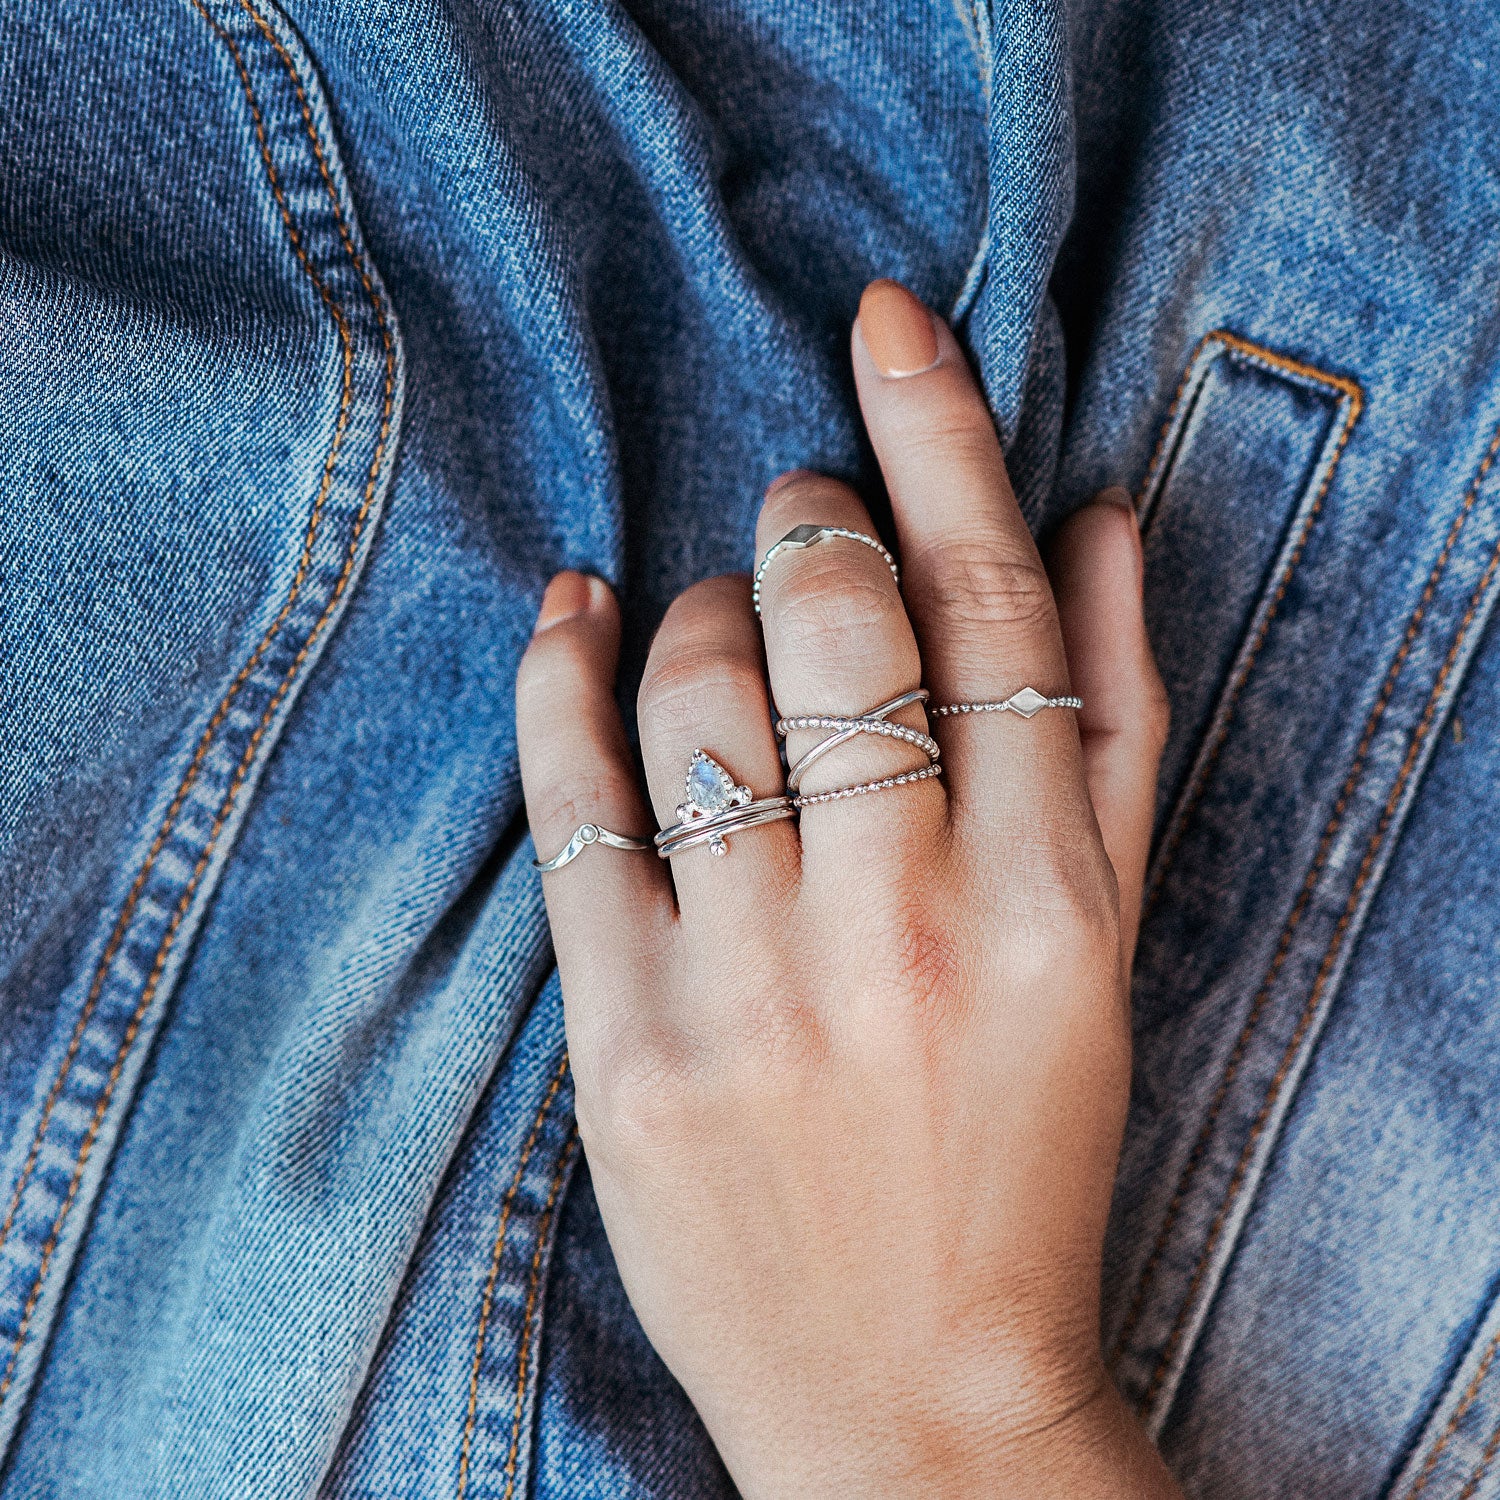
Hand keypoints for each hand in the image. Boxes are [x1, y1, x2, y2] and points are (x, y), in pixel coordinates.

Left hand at [515, 280, 1178, 1497]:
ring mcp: (752, 985)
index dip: (936, 436)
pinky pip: (570, 808)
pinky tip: (567, 610)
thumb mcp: (1110, 949)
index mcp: (1046, 897)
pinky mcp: (628, 1045)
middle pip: (835, 623)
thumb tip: (1097, 519)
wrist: (915, 1394)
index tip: (883, 322)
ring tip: (712, 619)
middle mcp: (902, 925)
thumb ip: (1110, 726)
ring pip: (696, 691)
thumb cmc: (1026, 1156)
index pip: (989, 602)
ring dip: (694, 609)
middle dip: (806, 523)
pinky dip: (556, 678)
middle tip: (796, 516)